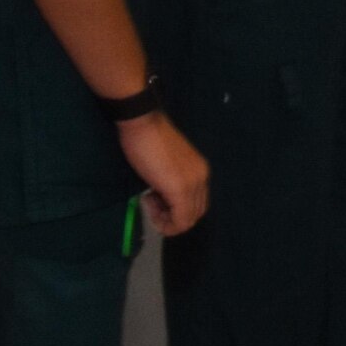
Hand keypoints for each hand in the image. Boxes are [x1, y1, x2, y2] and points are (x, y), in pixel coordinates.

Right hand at [117, 112, 208, 236]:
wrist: (143, 124)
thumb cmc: (148, 141)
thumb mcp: (166, 166)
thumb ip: (172, 183)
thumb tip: (164, 200)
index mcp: (200, 172)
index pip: (197, 206)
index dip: (174, 211)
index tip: (155, 199)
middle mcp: (202, 178)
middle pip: (194, 214)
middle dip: (171, 217)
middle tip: (151, 202)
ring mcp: (193, 184)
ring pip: (188, 220)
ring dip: (167, 219)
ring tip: (149, 199)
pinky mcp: (180, 189)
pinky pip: (180, 220)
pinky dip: (164, 221)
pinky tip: (148, 200)